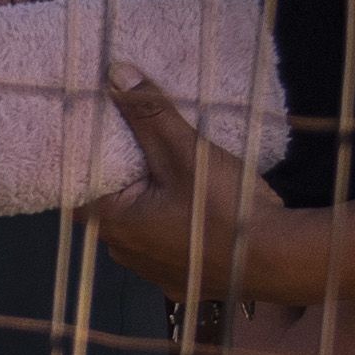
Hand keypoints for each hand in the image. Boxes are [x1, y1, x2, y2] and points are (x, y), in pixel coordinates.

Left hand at [79, 71, 350, 309]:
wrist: (278, 262)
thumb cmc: (223, 208)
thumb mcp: (186, 152)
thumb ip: (149, 114)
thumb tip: (115, 75)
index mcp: (115, 224)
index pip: (76, 188)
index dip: (81, 159)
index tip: (91, 132)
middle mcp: (125, 252)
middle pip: (109, 206)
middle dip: (118, 176)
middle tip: (130, 141)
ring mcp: (153, 270)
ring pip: (138, 226)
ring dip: (146, 201)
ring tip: (160, 167)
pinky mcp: (181, 279)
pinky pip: (164, 244)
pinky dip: (170, 223)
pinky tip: (188, 204)